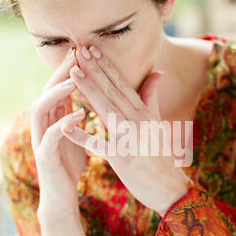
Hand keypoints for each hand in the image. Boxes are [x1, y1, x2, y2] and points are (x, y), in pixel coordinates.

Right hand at [31, 48, 87, 211]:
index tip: (86, 50)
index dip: (72, 69)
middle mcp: (44, 124)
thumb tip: (91, 93)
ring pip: (41, 110)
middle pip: (48, 91)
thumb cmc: (70, 161)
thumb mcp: (77, 133)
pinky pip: (49, 138)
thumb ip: (80, 113)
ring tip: (73, 81)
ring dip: (57, 94)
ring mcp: (41, 139)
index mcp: (54, 117)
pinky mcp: (44, 157)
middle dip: (62, 73)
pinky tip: (76, 117)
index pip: (61, 87)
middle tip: (76, 54)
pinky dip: (61, 126)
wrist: (61, 193)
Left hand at [61, 45, 191, 216]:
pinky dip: (83, 136)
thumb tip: (157, 72)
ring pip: (107, 110)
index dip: (106, 66)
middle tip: (78, 51)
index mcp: (144, 112)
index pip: (122, 84)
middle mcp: (138, 121)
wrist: (169, 186)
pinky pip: (99, 145)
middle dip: (95, 70)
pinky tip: (66, 126)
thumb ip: (151, 97)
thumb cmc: (159, 155)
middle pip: (113, 92)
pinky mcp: (122, 159)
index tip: (91, 49)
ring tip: (74, 73)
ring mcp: (130, 139)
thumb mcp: (157, 123)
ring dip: (90, 91)